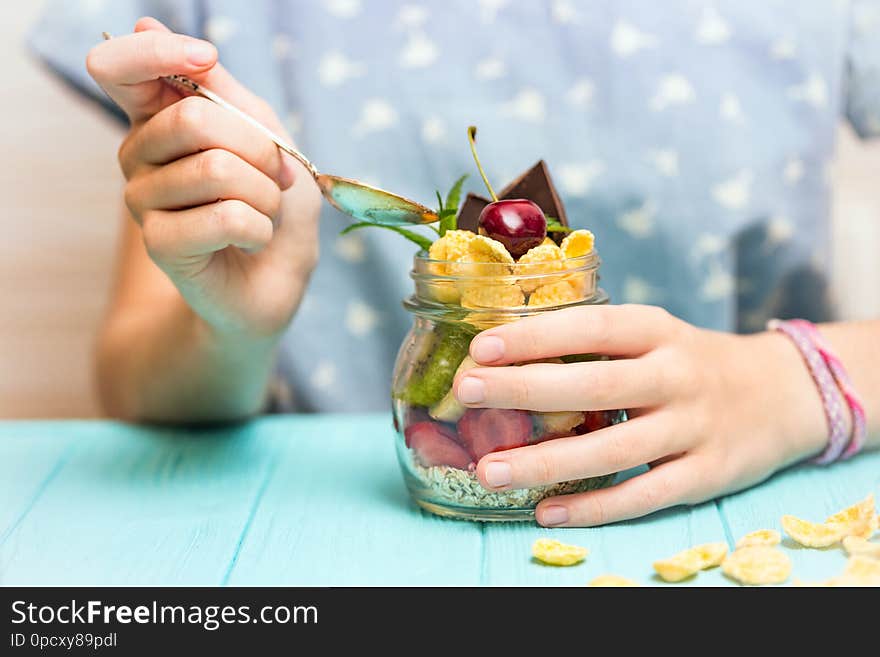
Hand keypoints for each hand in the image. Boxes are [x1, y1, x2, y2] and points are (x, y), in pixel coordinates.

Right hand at [86, 18, 320, 337]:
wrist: (278, 276)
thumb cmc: (272, 202)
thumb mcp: (263, 132)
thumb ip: (218, 88)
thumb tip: (145, 25)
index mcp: (158, 119)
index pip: (119, 68)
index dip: (158, 54)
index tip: (206, 60)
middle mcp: (138, 155)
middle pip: (192, 121)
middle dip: (260, 150)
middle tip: (277, 178)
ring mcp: (142, 201)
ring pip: (216, 171)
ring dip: (267, 196)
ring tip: (264, 213)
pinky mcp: (160, 245)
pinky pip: (224, 217)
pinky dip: (260, 228)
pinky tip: (252, 240)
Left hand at [453, 304, 827, 526]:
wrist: (781, 394)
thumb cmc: (691, 362)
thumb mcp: (654, 334)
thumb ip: (596, 344)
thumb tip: (506, 354)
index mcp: (658, 330)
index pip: (592, 328)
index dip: (537, 336)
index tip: (482, 346)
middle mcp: (677, 375)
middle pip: (595, 385)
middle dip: (525, 388)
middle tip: (465, 393)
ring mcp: (694, 428)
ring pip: (613, 450)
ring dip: (546, 461)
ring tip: (488, 470)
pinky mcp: (706, 475)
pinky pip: (643, 496)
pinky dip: (594, 507)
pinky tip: (545, 511)